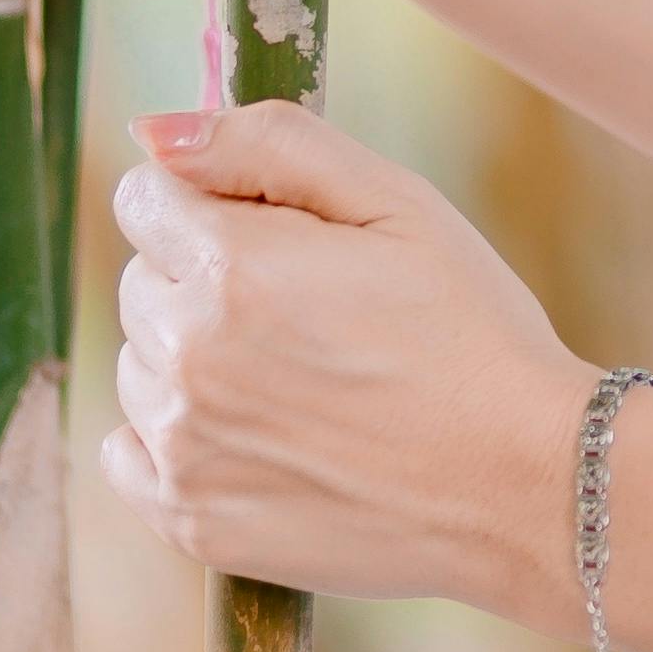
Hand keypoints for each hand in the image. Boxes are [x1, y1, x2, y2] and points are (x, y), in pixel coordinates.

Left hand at [105, 101, 589, 613]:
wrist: (524, 485)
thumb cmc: (471, 332)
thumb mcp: (397, 203)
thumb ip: (268, 144)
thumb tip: (154, 131)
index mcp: (231, 266)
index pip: (144, 198)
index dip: (214, 203)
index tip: (280, 237)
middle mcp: (187, 358)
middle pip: (142, 281)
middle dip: (203, 278)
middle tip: (311, 315)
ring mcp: (182, 448)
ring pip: (140, 366)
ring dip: (195, 359)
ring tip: (302, 382)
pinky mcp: (189, 520)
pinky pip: (128, 454)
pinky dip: (176, 440)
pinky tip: (261, 438)